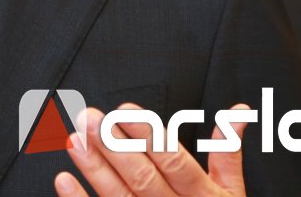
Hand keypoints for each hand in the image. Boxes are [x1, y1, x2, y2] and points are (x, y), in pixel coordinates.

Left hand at [54, 103, 249, 196]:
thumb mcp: (234, 194)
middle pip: (143, 178)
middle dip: (115, 146)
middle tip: (91, 119)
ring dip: (95, 169)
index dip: (147, 136)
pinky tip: (64, 182)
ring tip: (73, 140)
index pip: (174, 161)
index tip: (124, 112)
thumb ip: (228, 154)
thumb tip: (237, 114)